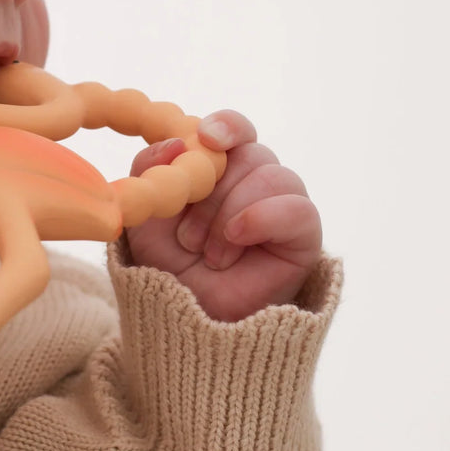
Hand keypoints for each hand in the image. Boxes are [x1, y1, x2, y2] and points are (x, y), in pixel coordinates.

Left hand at [125, 110, 321, 321]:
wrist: (189, 323)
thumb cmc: (169, 270)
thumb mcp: (146, 218)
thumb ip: (152, 172)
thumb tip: (178, 142)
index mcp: (220, 171)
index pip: (233, 131)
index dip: (225, 126)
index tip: (206, 137)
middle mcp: (255, 182)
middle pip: (250, 153)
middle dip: (212, 193)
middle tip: (186, 238)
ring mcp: (281, 207)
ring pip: (272, 175)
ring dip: (230, 212)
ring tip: (210, 254)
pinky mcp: (303, 236)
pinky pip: (298, 208)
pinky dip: (263, 216)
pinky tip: (237, 236)